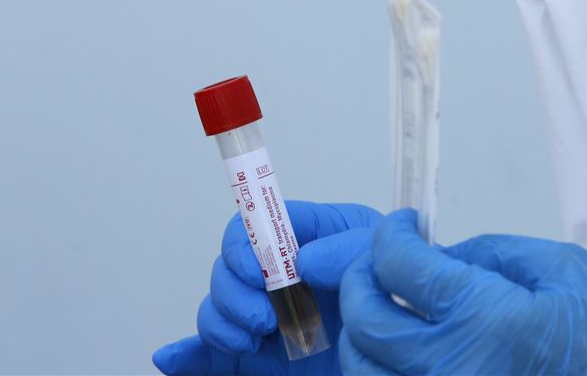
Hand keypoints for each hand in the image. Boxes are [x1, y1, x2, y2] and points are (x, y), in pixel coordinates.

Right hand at [153, 200, 381, 374]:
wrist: (412, 351)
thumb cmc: (399, 290)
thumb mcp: (381, 256)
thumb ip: (344, 249)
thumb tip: (298, 262)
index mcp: (301, 239)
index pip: (253, 227)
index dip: (244, 246)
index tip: (257, 270)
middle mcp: (276, 276)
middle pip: (226, 270)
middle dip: (233, 291)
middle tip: (263, 317)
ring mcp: (265, 317)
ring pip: (216, 310)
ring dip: (220, 322)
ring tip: (251, 339)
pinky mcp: (258, 358)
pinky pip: (212, 356)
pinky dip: (189, 357)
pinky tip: (173, 359)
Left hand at [339, 209, 586, 374]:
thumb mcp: (558, 268)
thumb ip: (484, 253)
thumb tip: (431, 256)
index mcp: (486, 318)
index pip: (400, 265)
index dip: (391, 233)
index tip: (401, 225)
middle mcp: (453, 369)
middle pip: (366, 320)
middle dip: (359, 280)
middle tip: (376, 265)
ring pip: (362, 370)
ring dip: (360, 333)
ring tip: (380, 311)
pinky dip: (378, 370)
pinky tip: (395, 353)